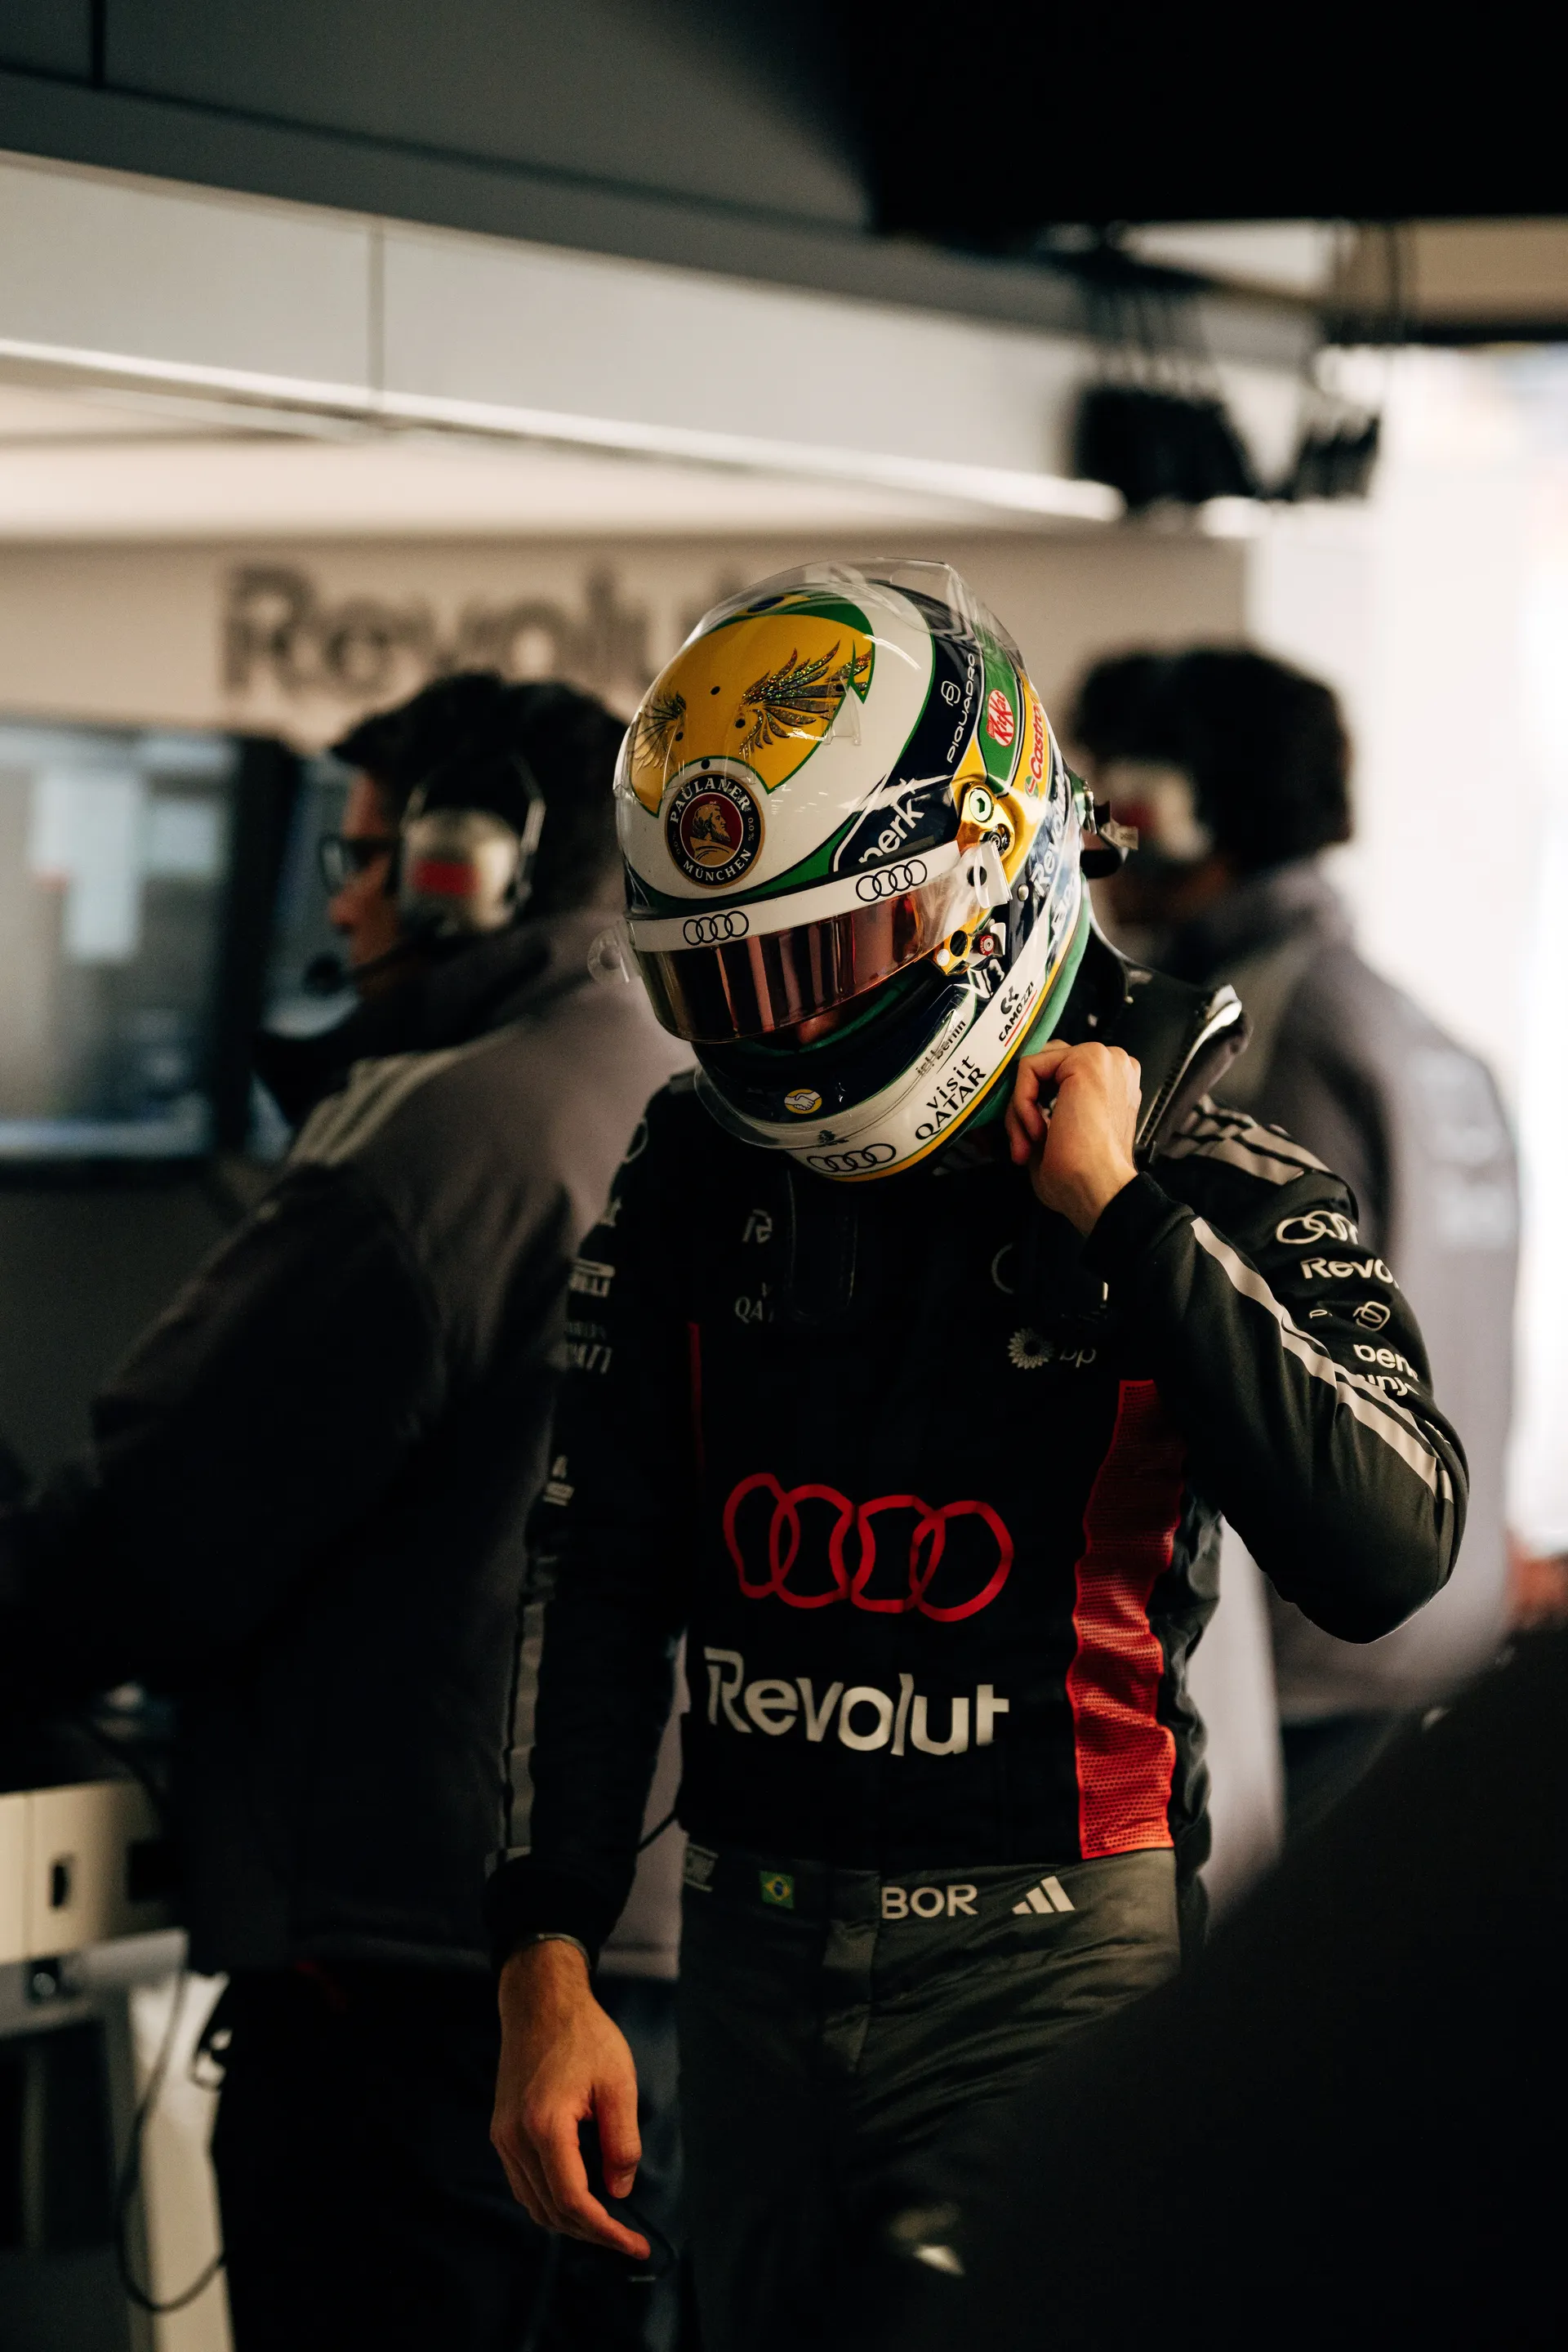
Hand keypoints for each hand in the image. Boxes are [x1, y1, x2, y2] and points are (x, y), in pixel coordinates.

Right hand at [492, 1940, 649, 2259]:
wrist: (540, 2002)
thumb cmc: (584, 2035)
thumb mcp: (618, 2083)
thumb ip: (622, 2142)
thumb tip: (619, 2192)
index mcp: (545, 2126)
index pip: (573, 2201)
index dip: (606, 2231)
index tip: (636, 2244)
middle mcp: (515, 2139)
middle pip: (551, 2211)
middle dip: (591, 2233)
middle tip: (628, 2239)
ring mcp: (503, 2137)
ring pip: (533, 2203)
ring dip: (569, 2221)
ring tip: (607, 2223)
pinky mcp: (501, 2131)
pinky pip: (524, 2184)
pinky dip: (551, 2200)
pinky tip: (579, 2195)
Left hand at [1005, 1038, 1139, 1233]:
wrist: (1099, 1191)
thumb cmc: (1085, 1176)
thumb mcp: (1059, 1133)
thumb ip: (1044, 1109)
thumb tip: (1016, 1102)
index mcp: (1112, 1084)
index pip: (1056, 1076)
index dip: (1033, 1106)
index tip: (1028, 1143)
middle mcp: (1112, 1066)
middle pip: (1044, 1070)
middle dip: (1023, 1107)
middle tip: (1024, 1145)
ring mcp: (1102, 1059)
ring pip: (1034, 1070)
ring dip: (1021, 1109)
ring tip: (1031, 1143)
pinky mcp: (1085, 1059)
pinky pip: (1029, 1069)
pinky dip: (1021, 1103)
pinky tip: (1038, 1133)